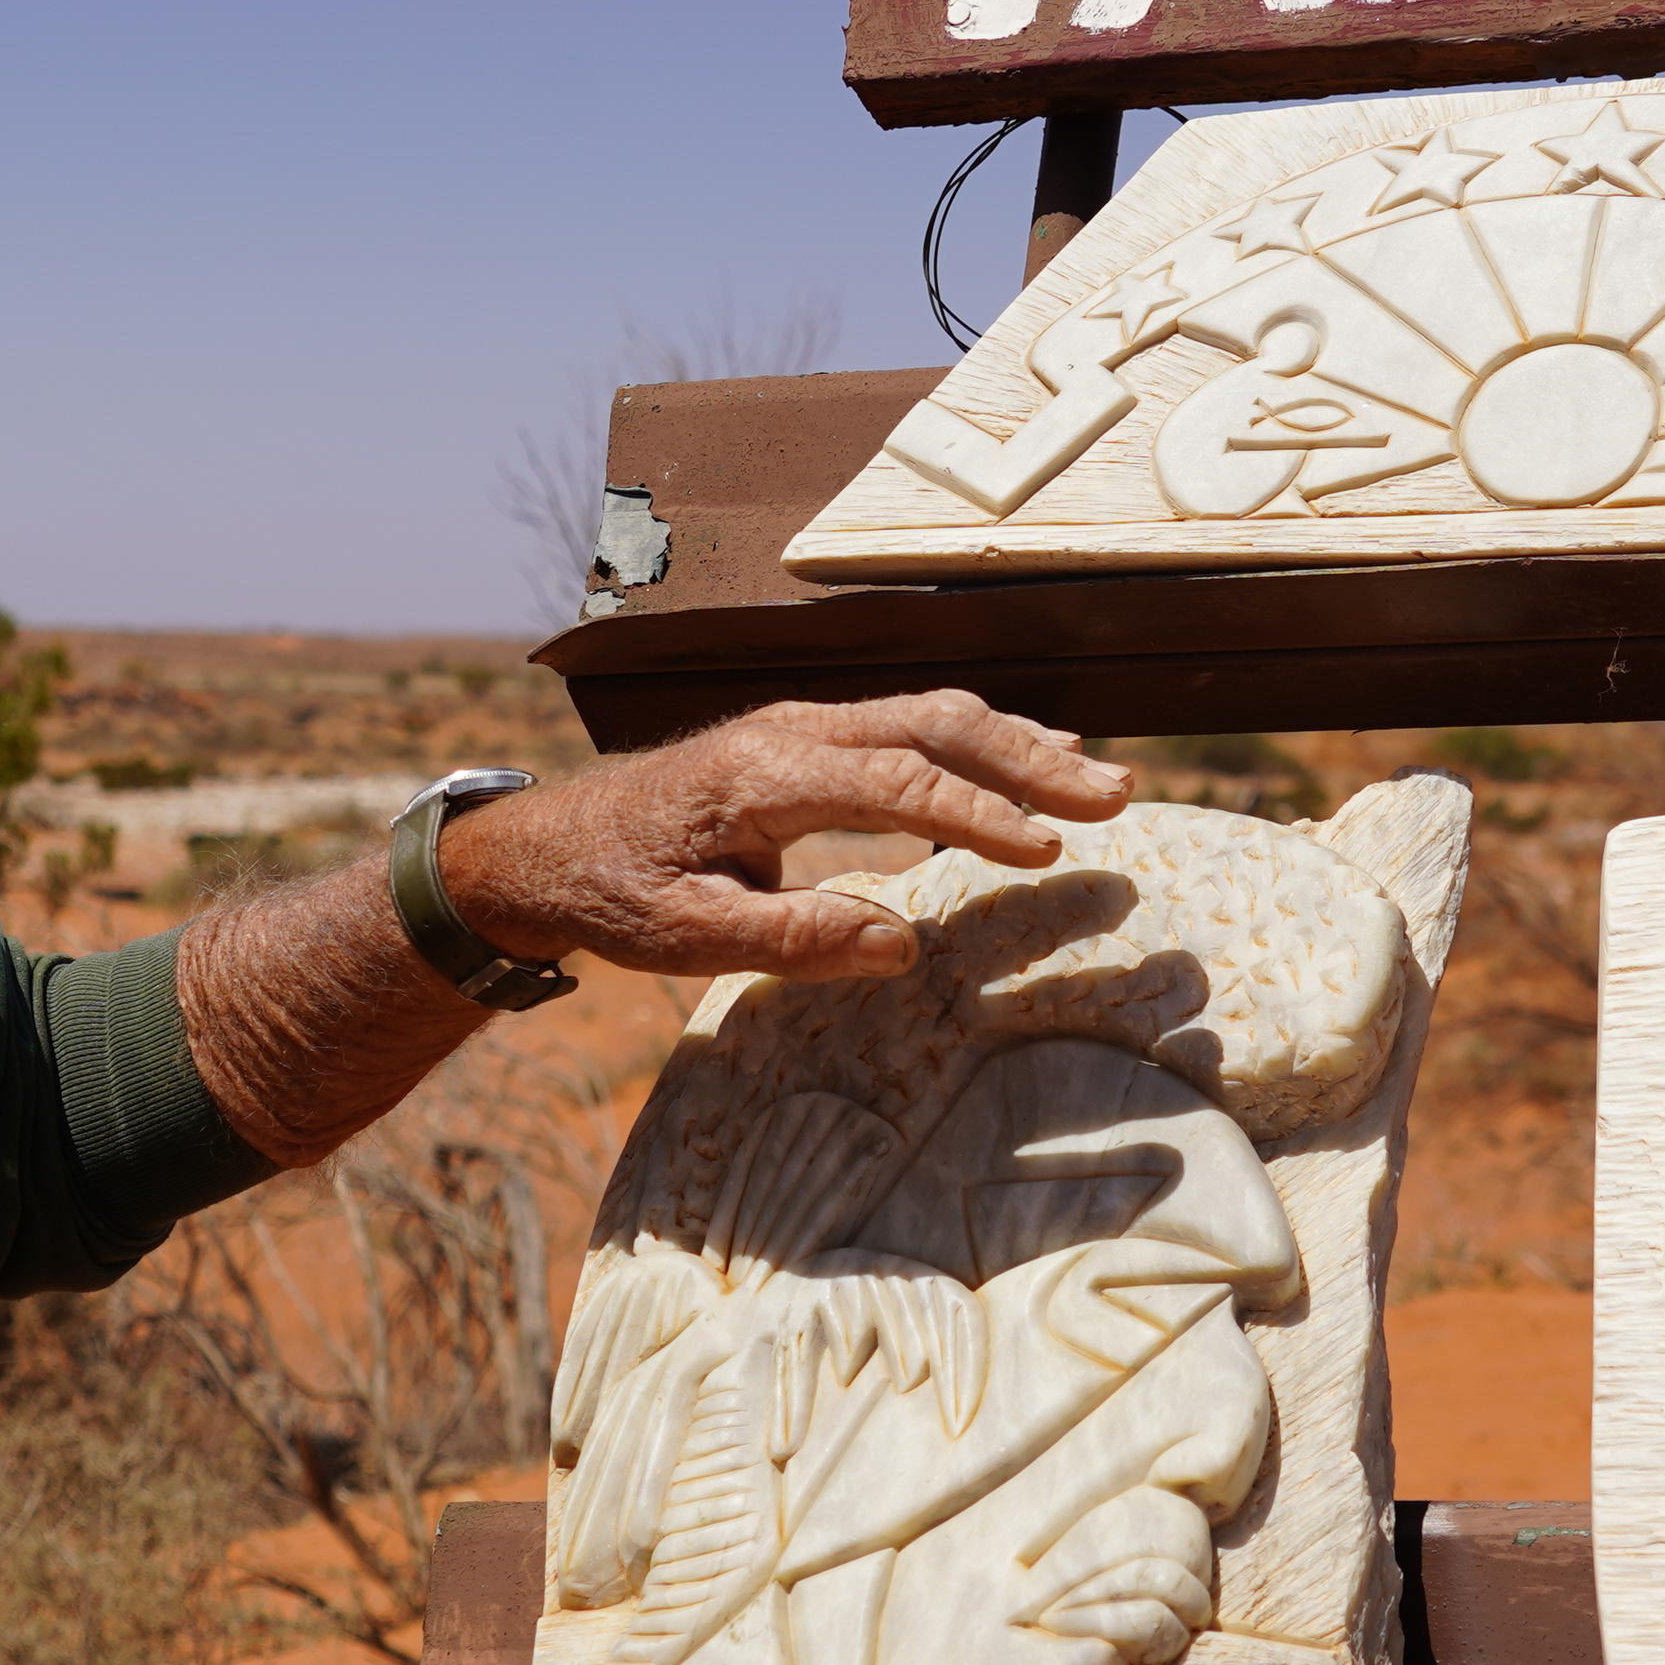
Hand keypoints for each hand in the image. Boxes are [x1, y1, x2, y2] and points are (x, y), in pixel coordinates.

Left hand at [436, 693, 1130, 983]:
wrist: (549, 846)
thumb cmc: (614, 894)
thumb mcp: (683, 937)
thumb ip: (790, 940)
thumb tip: (900, 948)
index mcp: (763, 774)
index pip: (896, 782)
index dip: (975, 816)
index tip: (1044, 852)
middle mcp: (793, 731)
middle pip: (934, 725)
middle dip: (1030, 760)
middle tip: (1115, 798)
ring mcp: (805, 728)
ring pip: (930, 716)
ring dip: (1019, 745)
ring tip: (1100, 783)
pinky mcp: (811, 742)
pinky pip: (911, 729)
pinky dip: (981, 743)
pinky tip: (1034, 764)